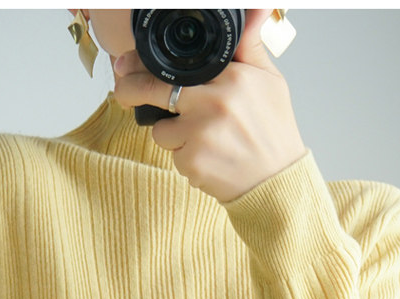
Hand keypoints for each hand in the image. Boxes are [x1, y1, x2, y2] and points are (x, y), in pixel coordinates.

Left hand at [113, 9, 306, 201]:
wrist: (277, 181)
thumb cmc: (272, 131)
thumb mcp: (269, 81)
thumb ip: (250, 46)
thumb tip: (255, 10)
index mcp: (232, 77)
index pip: (176, 65)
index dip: (144, 64)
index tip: (127, 64)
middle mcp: (214, 102)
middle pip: (153, 90)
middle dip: (130, 90)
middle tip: (122, 91)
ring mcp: (200, 133)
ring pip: (161, 130)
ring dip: (173, 135)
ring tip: (205, 139)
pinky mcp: (192, 162)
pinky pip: (172, 156)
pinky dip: (185, 158)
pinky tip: (209, 158)